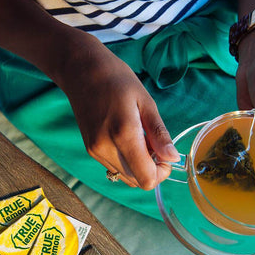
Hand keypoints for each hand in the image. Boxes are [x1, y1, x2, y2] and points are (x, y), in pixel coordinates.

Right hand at [56, 38, 179, 189]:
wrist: (81, 72)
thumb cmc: (117, 80)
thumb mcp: (146, 102)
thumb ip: (159, 134)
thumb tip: (173, 158)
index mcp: (124, 134)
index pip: (146, 178)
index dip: (161, 172)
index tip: (164, 154)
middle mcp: (106, 148)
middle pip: (136, 181)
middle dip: (150, 169)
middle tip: (153, 144)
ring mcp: (95, 151)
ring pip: (124, 176)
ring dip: (137, 165)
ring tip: (139, 139)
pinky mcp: (90, 150)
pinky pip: (114, 167)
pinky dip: (125, 160)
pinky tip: (125, 139)